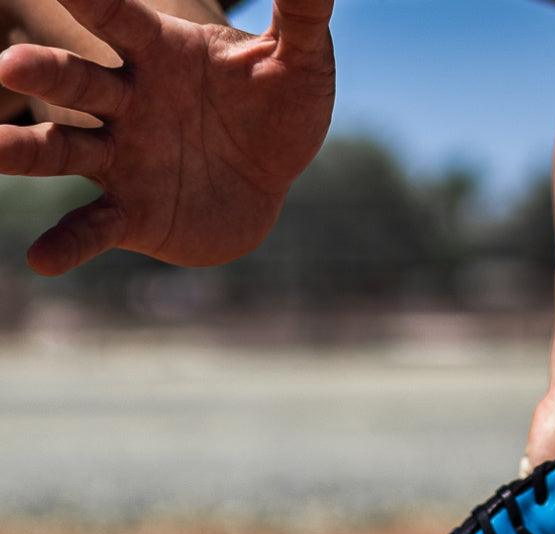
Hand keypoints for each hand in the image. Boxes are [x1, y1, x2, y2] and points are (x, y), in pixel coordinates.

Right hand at [0, 0, 334, 274]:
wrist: (268, 179)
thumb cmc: (276, 109)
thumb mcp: (299, 62)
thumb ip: (300, 14)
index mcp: (160, 53)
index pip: (120, 18)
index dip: (93, 0)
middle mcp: (128, 102)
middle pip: (78, 82)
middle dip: (46, 74)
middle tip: (12, 67)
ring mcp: (124, 158)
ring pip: (65, 151)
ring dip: (27, 152)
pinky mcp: (133, 212)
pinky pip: (94, 226)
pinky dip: (70, 242)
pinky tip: (42, 260)